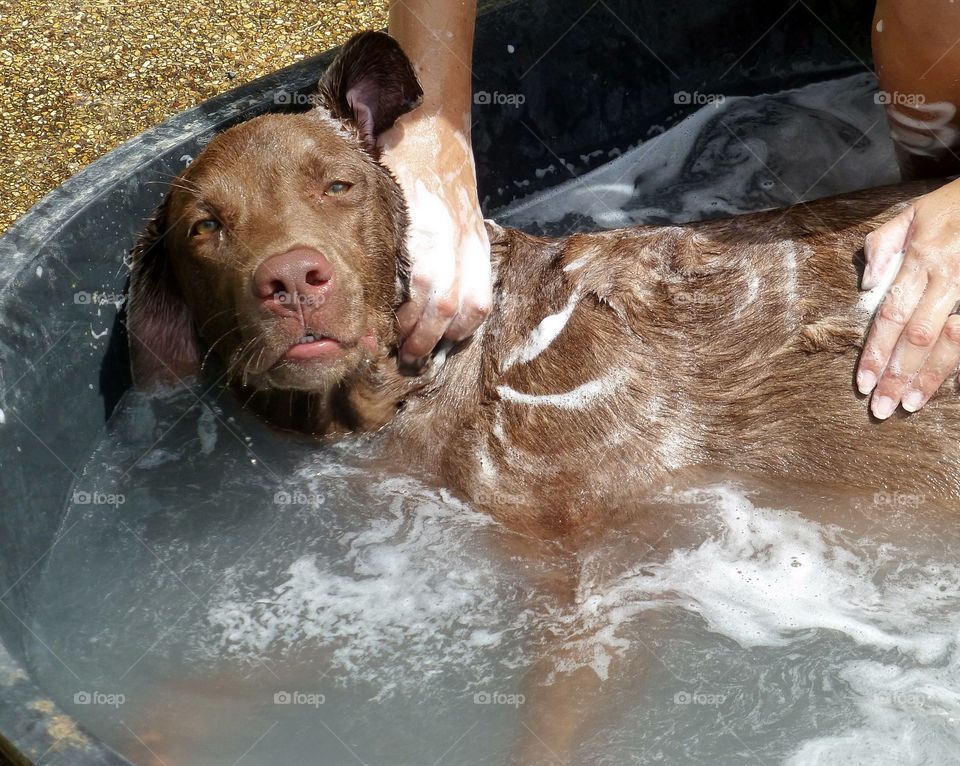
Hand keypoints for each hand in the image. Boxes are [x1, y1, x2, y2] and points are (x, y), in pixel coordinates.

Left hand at [378, 110, 491, 370]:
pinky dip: (470, 318)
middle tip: (404, 356)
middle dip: (425, 336)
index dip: (407, 317)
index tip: (385, 334)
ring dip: (451, 334)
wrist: (433, 117)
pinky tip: (453, 330)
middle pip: (448, 302)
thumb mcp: (369, 181)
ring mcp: (472, 236)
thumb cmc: (391, 146)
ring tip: (427, 349)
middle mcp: (454, 232)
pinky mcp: (480, 238)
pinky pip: (484, 290)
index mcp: (425, 219)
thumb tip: (330, 275)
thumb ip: (364, 226)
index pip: (424, 284)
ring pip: (474, 303)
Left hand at [857, 178, 959, 417]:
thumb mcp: (913, 212)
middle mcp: (950, 277)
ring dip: (930, 377)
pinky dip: (959, 363)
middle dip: (897, 374)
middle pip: (918, 336)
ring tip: (909, 404)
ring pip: (952, 342)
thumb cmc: (956, 204)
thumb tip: (867, 285)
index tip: (862, 382)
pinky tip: (946, 385)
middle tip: (880, 408)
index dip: (875, 351)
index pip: (892, 314)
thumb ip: (883, 244)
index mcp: (924, 258)